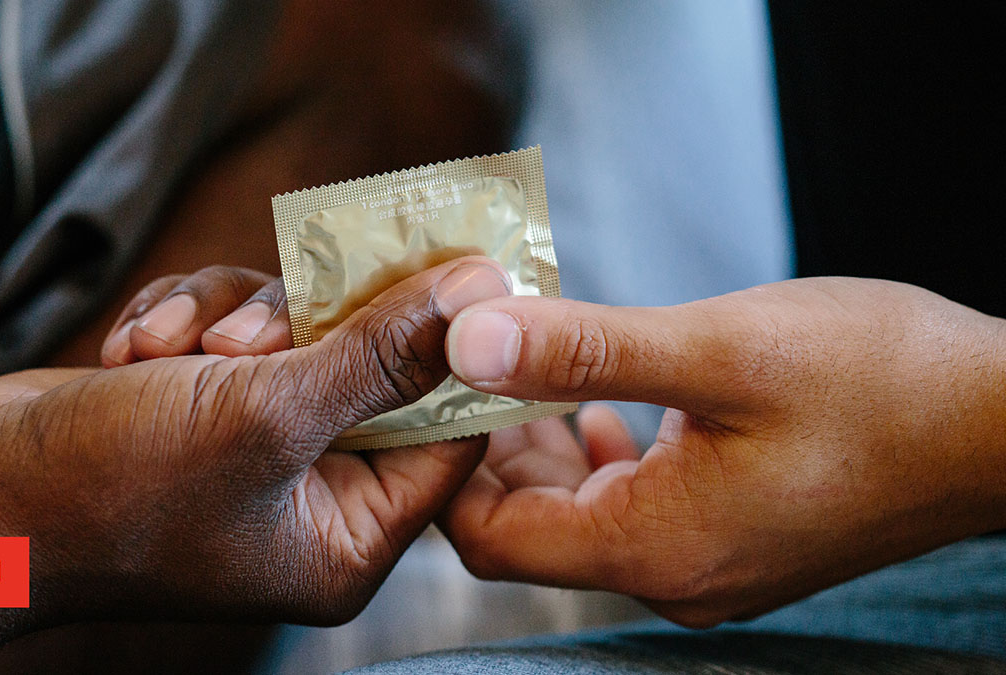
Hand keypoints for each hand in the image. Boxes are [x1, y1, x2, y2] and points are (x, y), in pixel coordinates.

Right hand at [0, 257, 510, 670]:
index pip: (447, 435)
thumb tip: (480, 293)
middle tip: (242, 338)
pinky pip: (233, 332)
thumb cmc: (112, 486)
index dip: (449, 353)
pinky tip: (132, 349)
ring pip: (294, 334)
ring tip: (165, 354)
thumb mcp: (265, 412)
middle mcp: (311, 497)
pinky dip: (186, 323)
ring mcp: (256, 448)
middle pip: (370, 371)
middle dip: (304, 332)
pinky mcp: (205, 405)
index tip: (444, 270)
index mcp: (348, 537)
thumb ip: (381, 352)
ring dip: (228, 323)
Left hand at [438, 277, 1005, 626]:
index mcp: (651, 548)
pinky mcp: (733, 538)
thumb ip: (584, 351)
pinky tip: (607, 402)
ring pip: (580, 513)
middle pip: (529, 526)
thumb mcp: (719, 350)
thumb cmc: (880, 383)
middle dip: (492, 444)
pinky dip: (602, 453)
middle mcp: (670, 577)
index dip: (448, 460)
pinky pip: (633, 506)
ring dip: (547, 442)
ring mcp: (705, 565)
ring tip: (532, 364)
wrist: (1004, 424)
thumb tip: (466, 338)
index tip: (440, 379)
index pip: (489, 537)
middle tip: (478, 356)